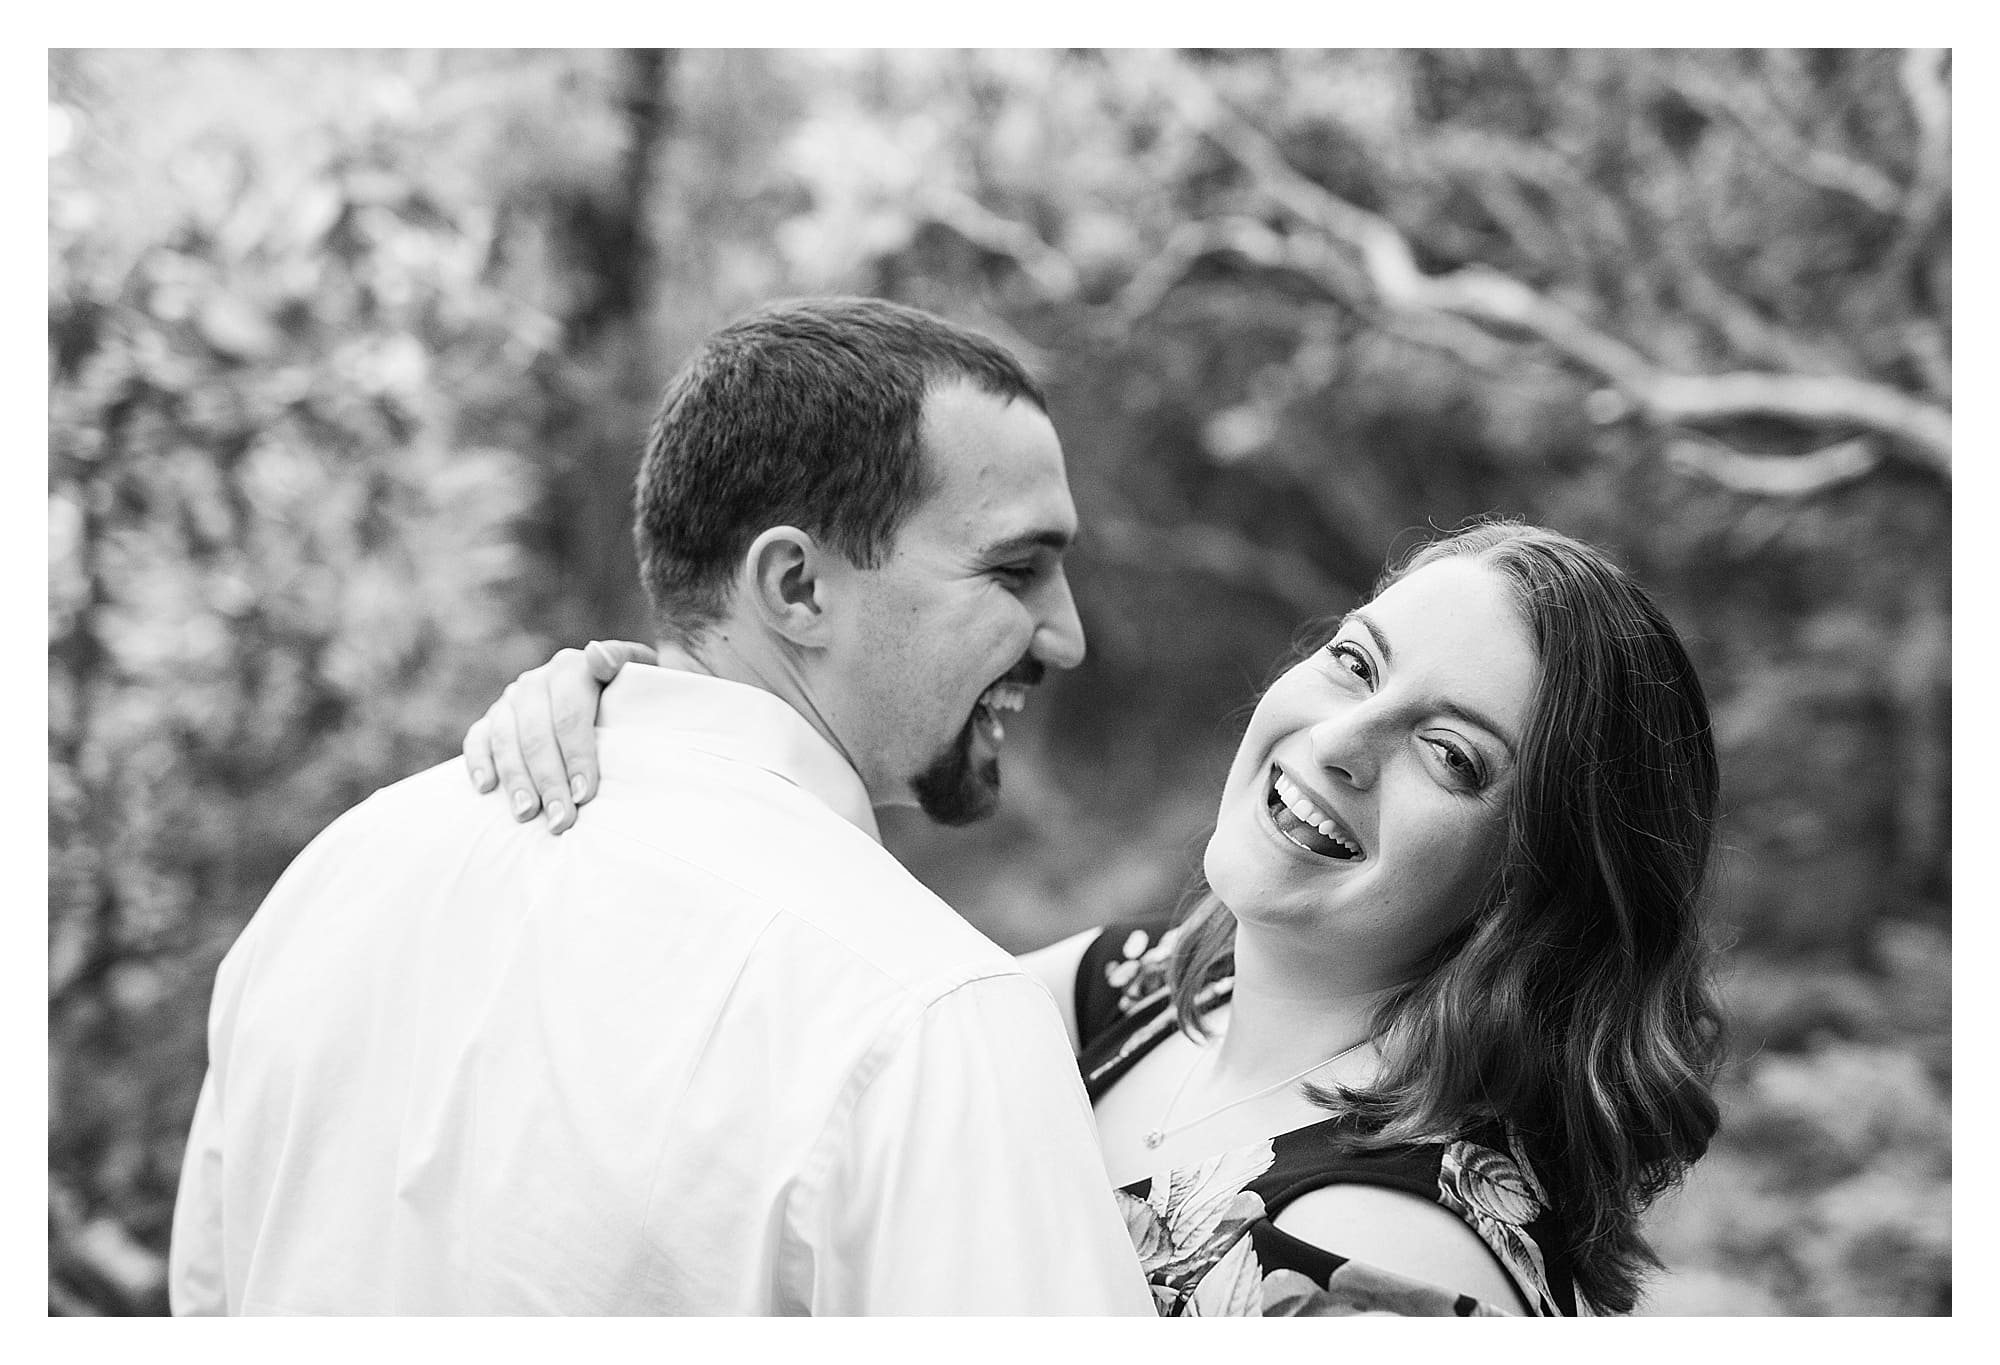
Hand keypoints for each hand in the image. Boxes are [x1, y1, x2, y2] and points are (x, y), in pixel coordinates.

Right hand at [463, 640, 655, 832]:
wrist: (617, 696)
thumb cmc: (633, 695)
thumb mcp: (640, 672)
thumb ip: (623, 660)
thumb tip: (595, 654)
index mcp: (572, 667)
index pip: (570, 714)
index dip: (577, 756)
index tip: (585, 795)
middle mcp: (537, 681)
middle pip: (537, 733)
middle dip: (548, 781)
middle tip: (561, 821)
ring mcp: (511, 699)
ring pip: (506, 739)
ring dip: (515, 780)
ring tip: (527, 815)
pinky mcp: (492, 718)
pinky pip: (477, 738)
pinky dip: (479, 762)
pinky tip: (486, 789)